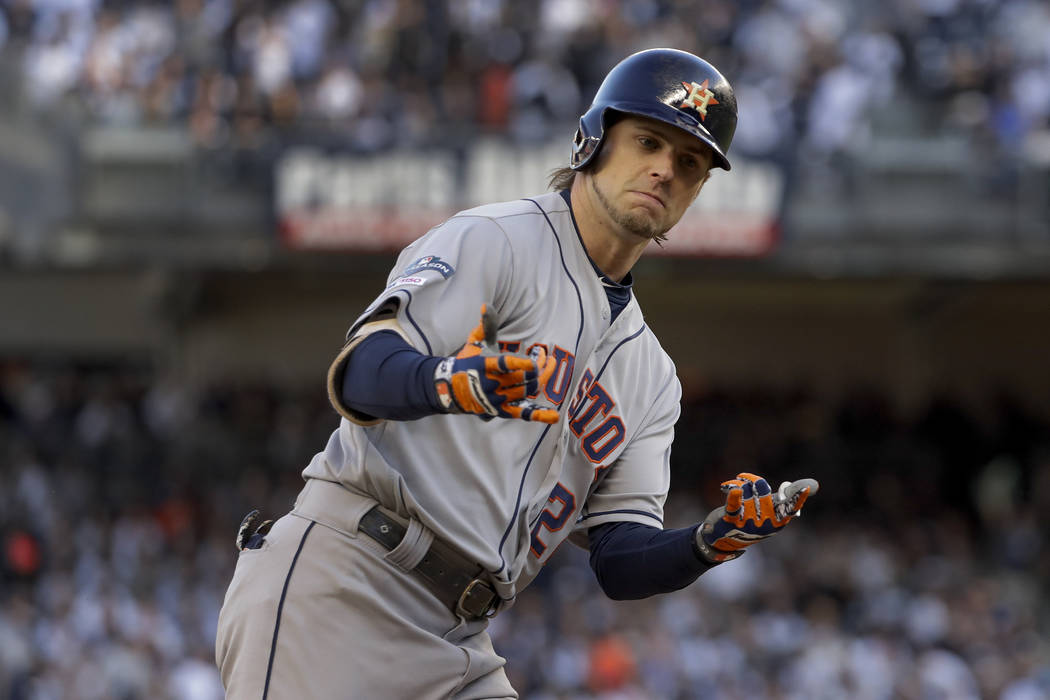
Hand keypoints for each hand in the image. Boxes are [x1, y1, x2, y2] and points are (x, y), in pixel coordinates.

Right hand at [434, 304, 558, 423]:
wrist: (450, 389)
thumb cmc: (466, 362)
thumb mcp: (474, 342)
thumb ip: (485, 325)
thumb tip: (486, 305)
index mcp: (486, 366)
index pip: (506, 365)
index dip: (522, 364)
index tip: (537, 359)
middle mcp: (492, 384)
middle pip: (522, 378)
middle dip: (539, 366)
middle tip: (545, 356)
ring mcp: (498, 399)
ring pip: (526, 391)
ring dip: (541, 378)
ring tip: (548, 366)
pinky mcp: (502, 411)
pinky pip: (523, 414)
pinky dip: (539, 415)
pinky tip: (554, 416)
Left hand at [695, 473, 817, 563]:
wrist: (724, 541)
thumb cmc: (752, 521)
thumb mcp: (772, 512)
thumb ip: (788, 497)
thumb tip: (814, 484)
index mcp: (778, 520)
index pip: (790, 507)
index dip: (798, 497)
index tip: (805, 489)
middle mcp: (764, 522)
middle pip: (762, 489)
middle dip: (754, 481)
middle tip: (745, 479)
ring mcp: (748, 522)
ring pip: (746, 490)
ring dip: (739, 483)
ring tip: (734, 486)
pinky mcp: (730, 520)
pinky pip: (733, 505)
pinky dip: (733, 495)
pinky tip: (731, 489)